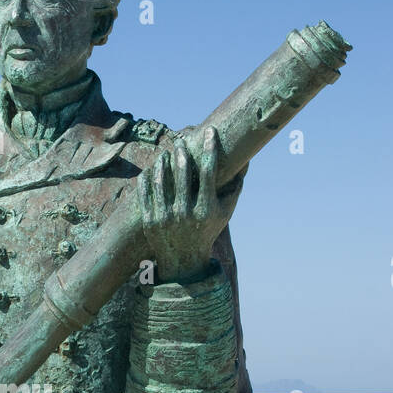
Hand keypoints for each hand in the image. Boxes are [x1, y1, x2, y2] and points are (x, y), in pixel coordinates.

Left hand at [137, 127, 245, 281]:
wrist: (184, 260)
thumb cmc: (208, 230)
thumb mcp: (225, 212)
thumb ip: (236, 186)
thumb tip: (247, 160)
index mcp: (206, 209)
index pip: (208, 171)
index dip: (209, 148)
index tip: (209, 132)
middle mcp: (185, 213)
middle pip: (183, 172)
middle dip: (182, 152)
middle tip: (181, 142)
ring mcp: (165, 218)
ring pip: (161, 180)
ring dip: (163, 161)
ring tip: (166, 153)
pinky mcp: (149, 221)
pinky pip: (145, 192)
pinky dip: (147, 177)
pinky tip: (152, 168)